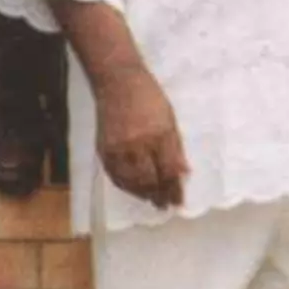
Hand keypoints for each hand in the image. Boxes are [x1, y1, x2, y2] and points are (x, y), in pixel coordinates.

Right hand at [92, 65, 189, 208]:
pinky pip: (115, 176)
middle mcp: (139, 144)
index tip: (179, 201)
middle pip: (150, 180)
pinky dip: (126, 186)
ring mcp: (119, 148)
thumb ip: (176, 147)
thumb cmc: (150, 96)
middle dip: (160, 195)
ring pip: (132, 181)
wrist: (118, 82)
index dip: (175, 189)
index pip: (169, 170)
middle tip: (166, 206)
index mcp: (160, 134)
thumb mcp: (170, 118)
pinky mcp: (104, 149)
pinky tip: (134, 190)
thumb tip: (184, 172)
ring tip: (153, 201)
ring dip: (143, 194)